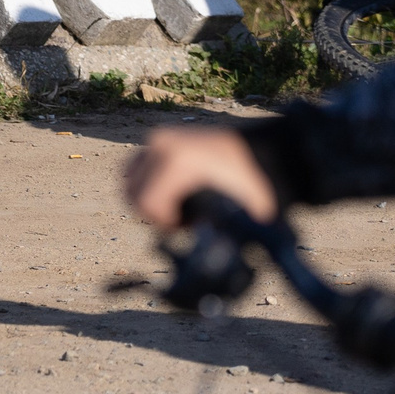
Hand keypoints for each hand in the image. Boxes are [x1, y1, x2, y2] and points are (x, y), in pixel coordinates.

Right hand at [124, 126, 277, 231]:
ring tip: (177, 204)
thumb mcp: (234, 213)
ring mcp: (159, 138)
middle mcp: (162, 145)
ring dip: (147, 197)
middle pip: (132, 193)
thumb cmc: (253, 185)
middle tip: (183, 219)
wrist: (264, 152)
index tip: (186, 226)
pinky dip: (147, 181)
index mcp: (177, 162)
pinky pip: (137, 165)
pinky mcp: (161, 136)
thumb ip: (209, 233)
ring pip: (130, 180)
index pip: (145, 204)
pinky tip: (173, 190)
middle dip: (154, 213)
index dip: (164, 224)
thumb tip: (194, 257)